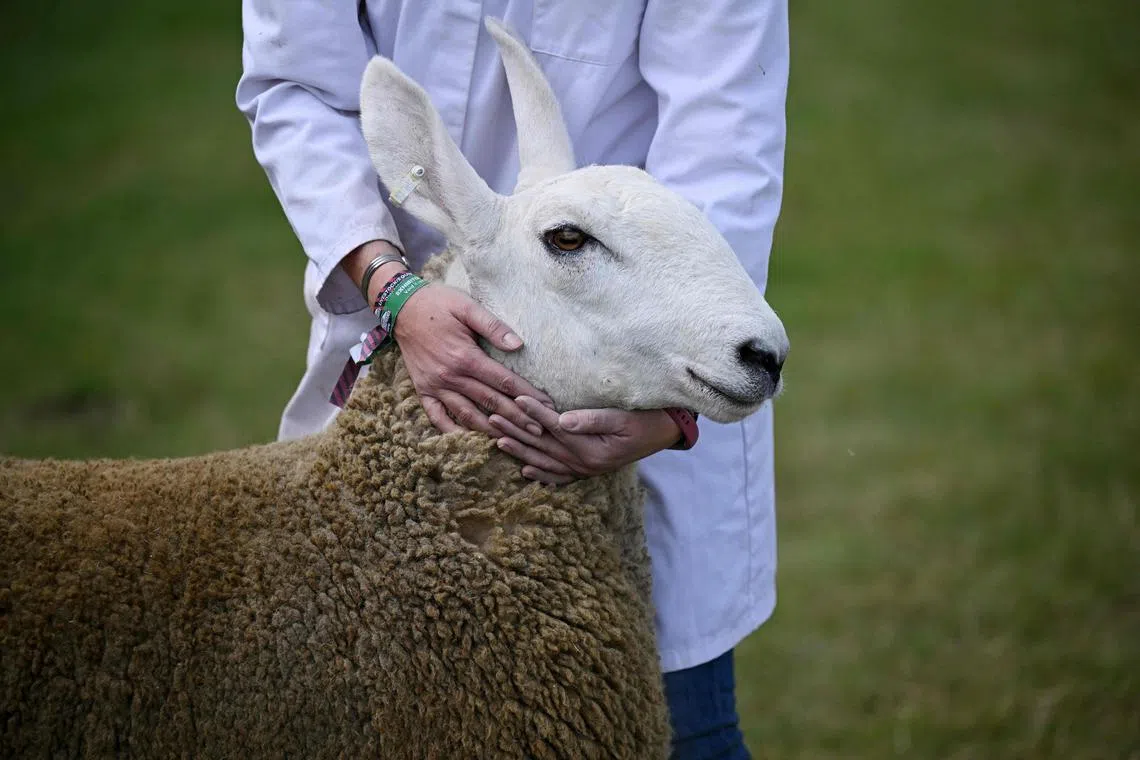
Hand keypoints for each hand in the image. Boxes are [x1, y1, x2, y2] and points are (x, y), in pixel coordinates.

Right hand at [394, 284, 553, 435]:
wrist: (402, 307)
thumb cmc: (438, 303)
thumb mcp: (467, 306)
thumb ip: (493, 326)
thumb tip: (519, 345)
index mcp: (465, 357)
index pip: (504, 381)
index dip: (527, 395)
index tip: (546, 406)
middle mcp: (451, 376)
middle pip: (491, 403)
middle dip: (517, 418)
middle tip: (539, 431)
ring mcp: (435, 386)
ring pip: (467, 415)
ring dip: (492, 430)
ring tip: (513, 441)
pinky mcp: (422, 390)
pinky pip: (437, 417)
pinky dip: (452, 432)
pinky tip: (469, 440)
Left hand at [489, 397, 682, 484]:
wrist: (666, 433)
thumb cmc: (646, 420)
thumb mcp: (622, 417)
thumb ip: (591, 419)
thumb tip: (561, 420)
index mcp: (591, 450)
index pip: (555, 427)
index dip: (534, 412)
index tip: (516, 399)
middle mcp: (584, 464)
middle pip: (543, 446)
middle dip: (517, 432)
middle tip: (492, 418)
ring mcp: (586, 470)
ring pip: (546, 461)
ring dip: (521, 451)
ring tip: (498, 440)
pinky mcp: (590, 469)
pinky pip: (560, 476)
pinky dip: (542, 474)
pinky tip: (526, 470)